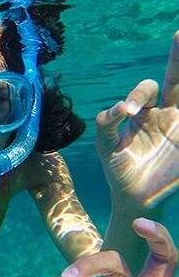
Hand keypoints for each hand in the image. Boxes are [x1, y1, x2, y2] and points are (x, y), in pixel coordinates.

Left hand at [96, 31, 178, 208]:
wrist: (134, 197)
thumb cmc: (118, 168)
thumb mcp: (106, 147)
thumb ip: (106, 124)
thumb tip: (119, 107)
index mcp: (145, 112)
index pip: (147, 89)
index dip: (139, 95)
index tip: (129, 112)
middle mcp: (167, 114)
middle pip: (178, 80)